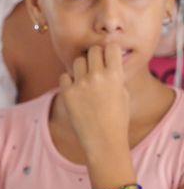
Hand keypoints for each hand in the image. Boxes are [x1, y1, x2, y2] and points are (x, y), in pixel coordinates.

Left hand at [59, 43, 130, 160]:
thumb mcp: (123, 93)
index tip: (108, 59)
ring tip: (85, 81)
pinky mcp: (68, 94)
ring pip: (78, 61)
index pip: (111, 47)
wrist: (103, 141)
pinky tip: (75, 90)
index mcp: (115, 75)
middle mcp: (98, 76)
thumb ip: (114, 75)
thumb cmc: (117, 118)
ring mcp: (81, 84)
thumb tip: (106, 61)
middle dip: (95, 57)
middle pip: (93, 50)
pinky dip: (68, 81)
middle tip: (95, 69)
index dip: (109, 52)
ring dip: (81, 68)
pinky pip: (64, 76)